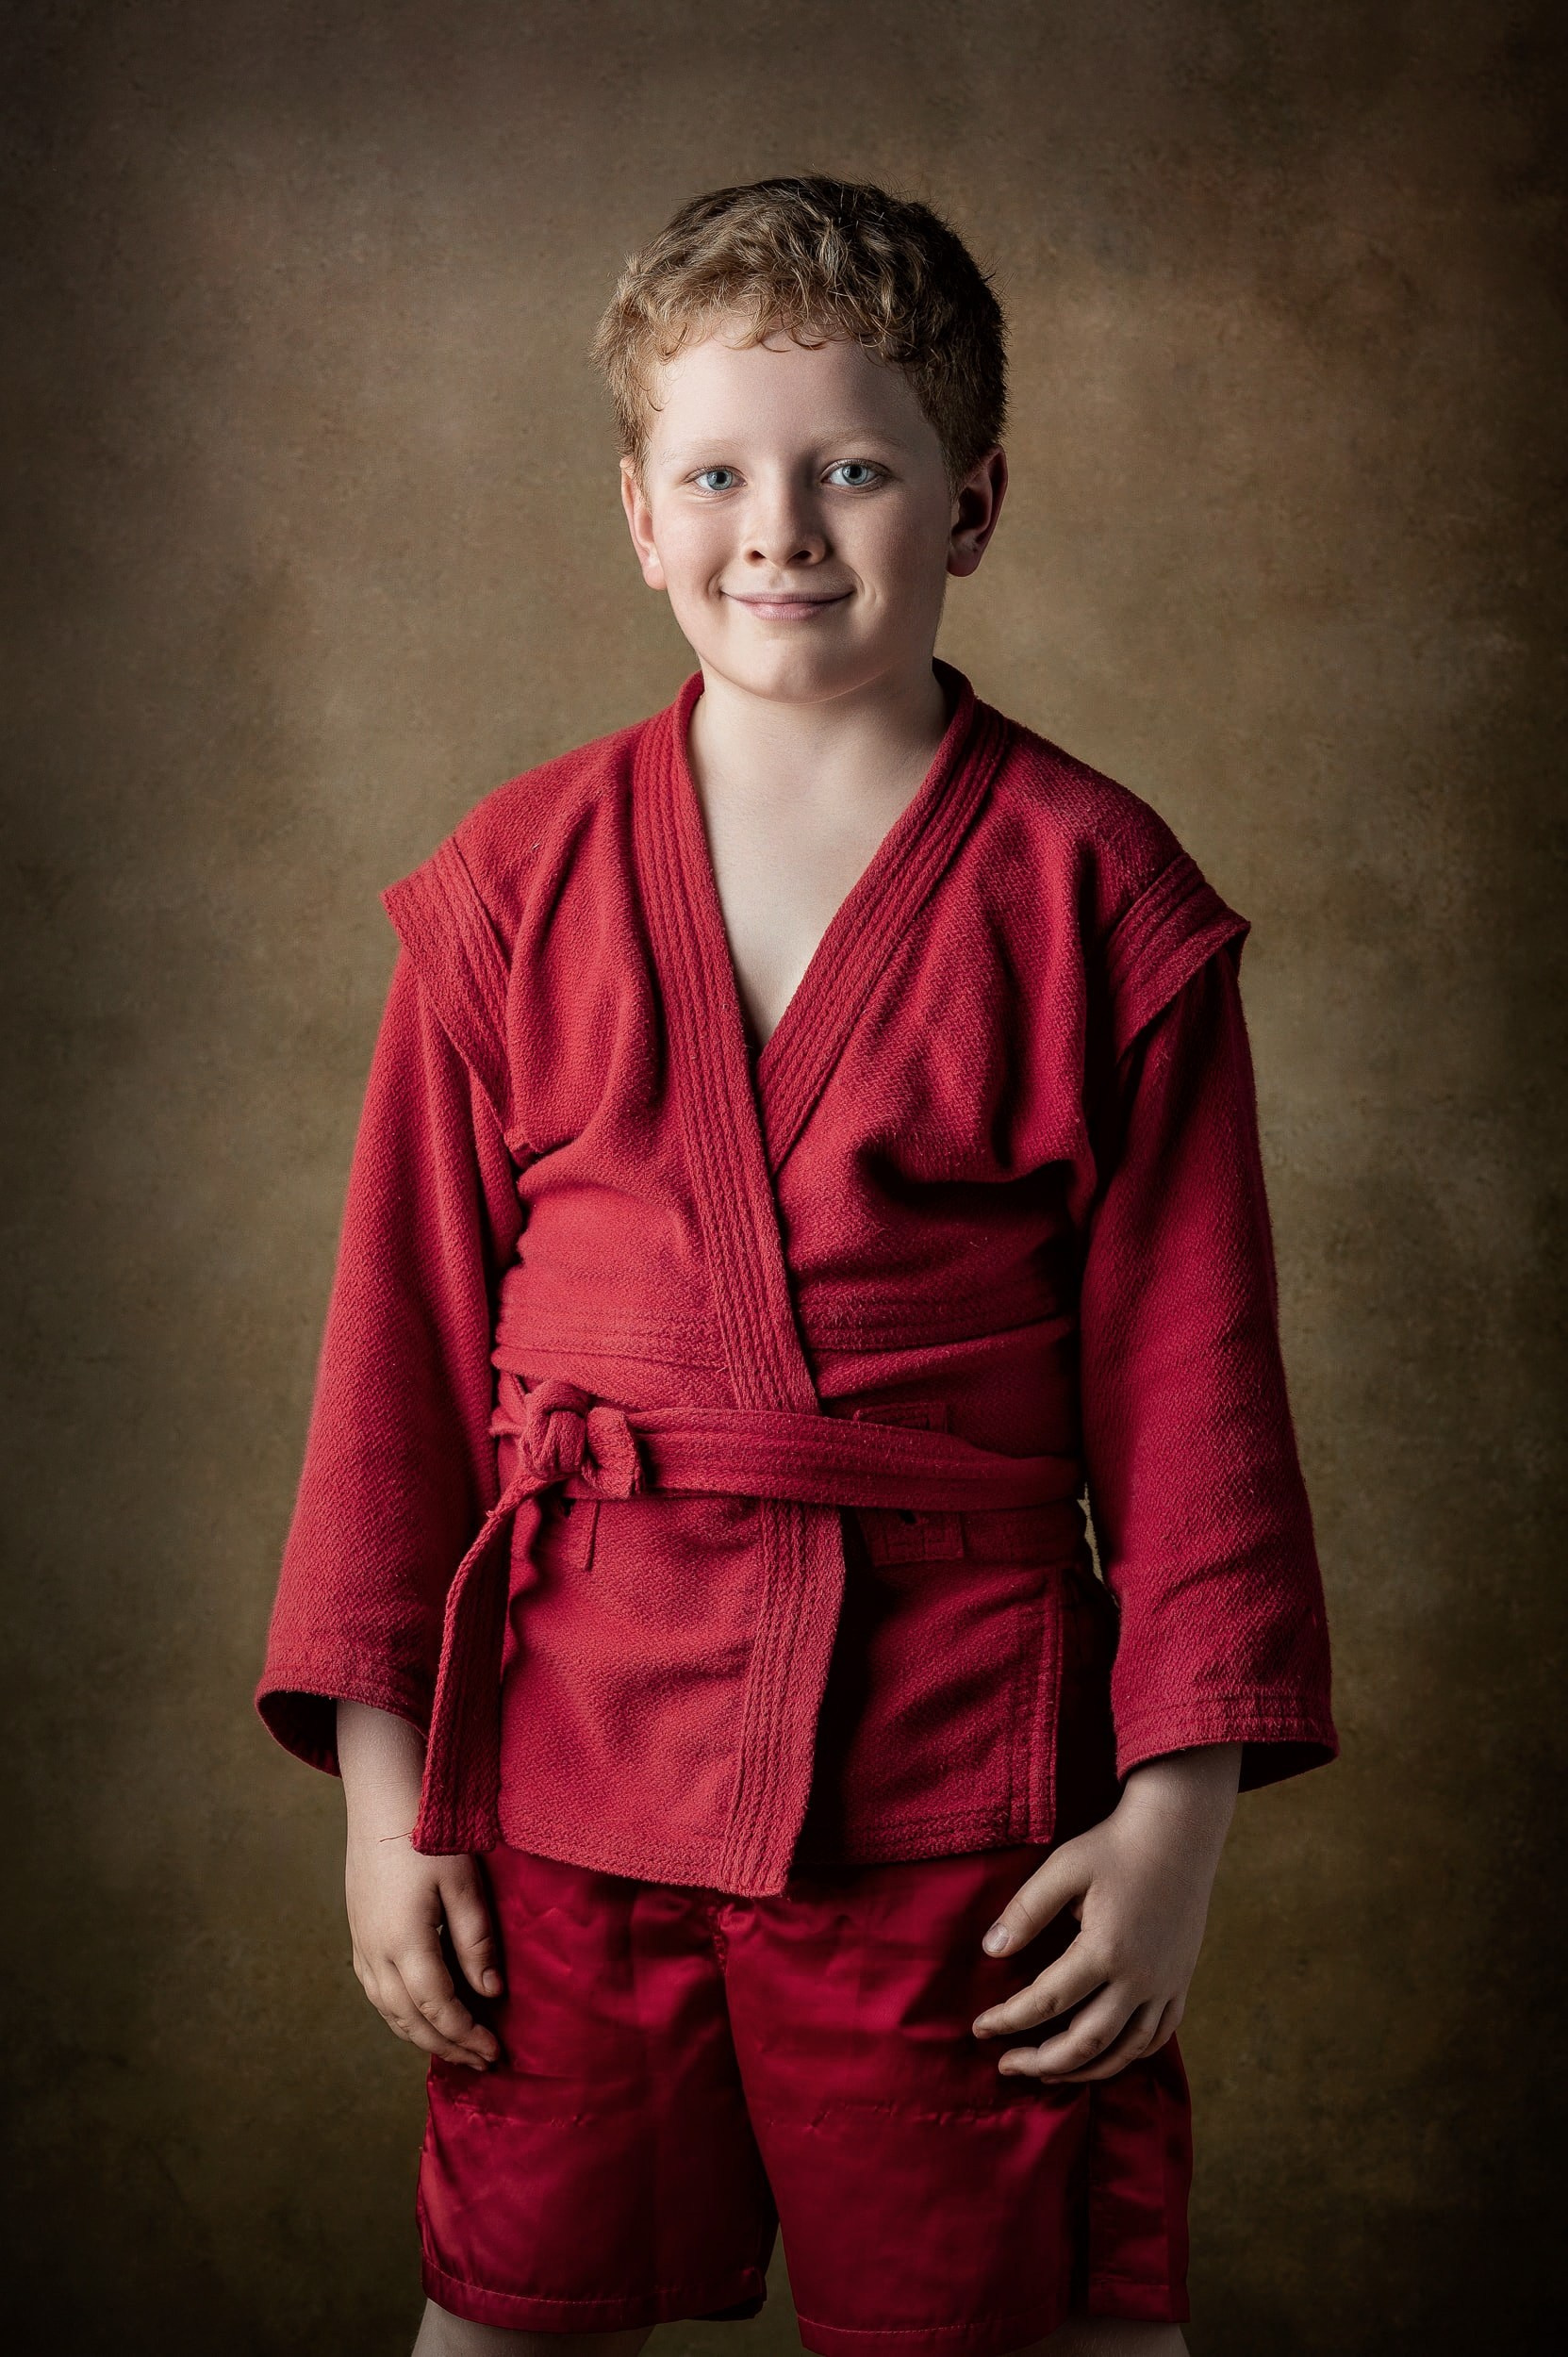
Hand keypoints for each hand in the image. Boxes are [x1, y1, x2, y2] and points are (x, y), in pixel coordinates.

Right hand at [337, 1700, 502, 2070]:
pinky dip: (400, 2018)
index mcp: (405, 1943)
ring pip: (389, 2013)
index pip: (438, 2008)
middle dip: (448, 2046)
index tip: (496, 2050)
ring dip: (423, 2037)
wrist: (382, 1802)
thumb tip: (492, 1993)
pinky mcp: (358, 1937)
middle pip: (410, 2021)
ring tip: (456, 2049)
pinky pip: (376, 1995)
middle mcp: (377, 1954)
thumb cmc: (428, 1837)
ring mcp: (362, 1947)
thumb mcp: (463, 1884)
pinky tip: (420, 2019)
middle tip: (483, 2060)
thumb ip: (476, 1940)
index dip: (467, 2035)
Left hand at [971, 1743, 1240, 2082]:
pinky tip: (1104, 2056)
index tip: (981, 2027)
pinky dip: (1128, 2056)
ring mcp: (1165, 1984)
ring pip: (1125, 2050)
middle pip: (1087, 2042)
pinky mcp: (1181, 1981)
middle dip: (1042, 2061)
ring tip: (1049, 2072)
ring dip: (1085, 2070)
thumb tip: (990, 1950)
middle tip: (1007, 2065)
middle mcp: (1139, 1977)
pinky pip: (1157, 2036)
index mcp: (1105, 1949)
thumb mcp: (1062, 1868)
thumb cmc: (1114, 1846)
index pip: (1047, 2001)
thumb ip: (1026, 1911)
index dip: (1009, 2020)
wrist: (1179, 1831)